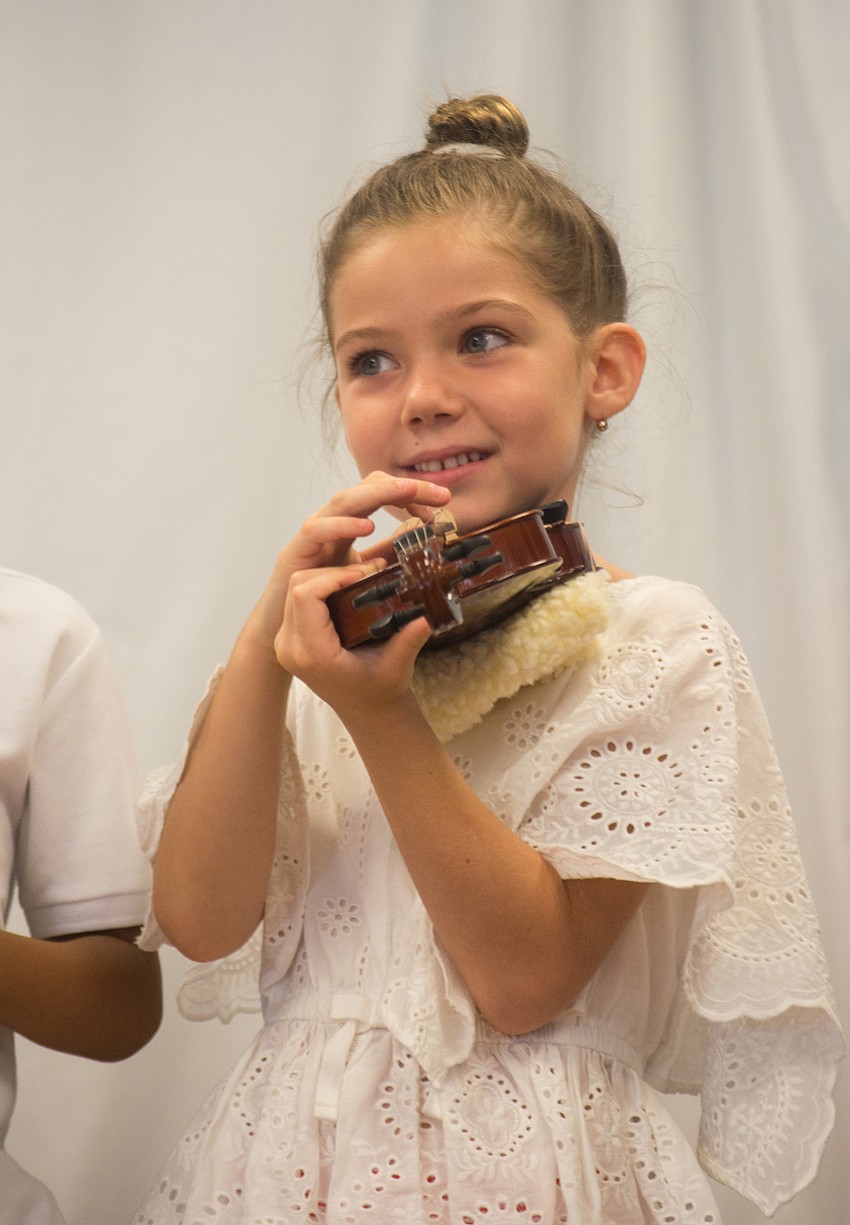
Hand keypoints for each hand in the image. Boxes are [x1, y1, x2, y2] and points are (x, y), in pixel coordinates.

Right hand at [247, 472, 450, 655]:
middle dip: (402, 487)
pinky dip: (341, 525)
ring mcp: (313, 538)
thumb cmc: (325, 609)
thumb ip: (391, 560)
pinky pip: (315, 531)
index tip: (444, 503)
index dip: (411, 493)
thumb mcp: (369, 580)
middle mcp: (331, 526)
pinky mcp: (295, 554)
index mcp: (349, 527)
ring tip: (406, 493)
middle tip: (438, 493)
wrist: (282, 636)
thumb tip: (427, 546)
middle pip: (365, 489)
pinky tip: (366, 527)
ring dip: (374, 494)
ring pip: (341, 501)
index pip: (381, 493)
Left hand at [274, 560, 432, 719]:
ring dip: (324, 577)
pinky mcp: (289, 638)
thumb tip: (428, 616)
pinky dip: (319, 587)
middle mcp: (291, 648)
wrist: (366, 710)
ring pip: (294, 589)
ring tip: (357, 579)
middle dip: (331, 572)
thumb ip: (409, 640)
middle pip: (298, 586)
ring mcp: (286, 643)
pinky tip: (344, 590)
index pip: (306, 596)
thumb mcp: (398, 665)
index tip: (364, 575)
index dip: (334, 576)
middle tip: (365, 573)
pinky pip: (296, 600)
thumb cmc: (381, 690)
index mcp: (314, 654)